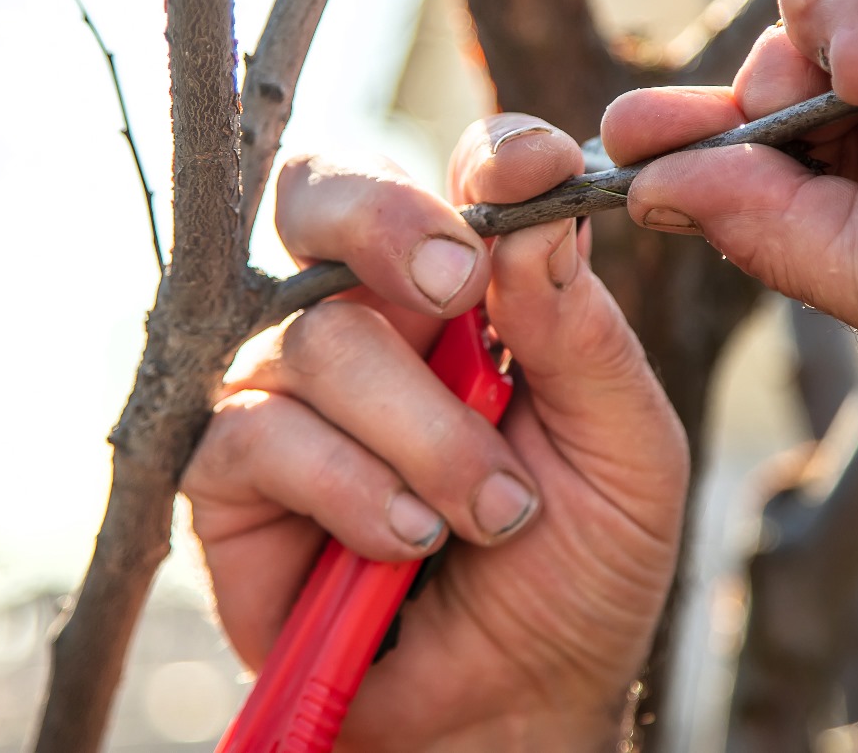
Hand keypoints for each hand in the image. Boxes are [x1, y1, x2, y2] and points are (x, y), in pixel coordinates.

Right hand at [182, 117, 686, 750]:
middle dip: (387, 222)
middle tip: (456, 287)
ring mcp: (293, 388)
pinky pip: (260, 434)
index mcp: (471, 292)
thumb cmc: (580, 568)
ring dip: (423, 433)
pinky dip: (352, 490)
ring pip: (323, 339)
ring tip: (489, 517)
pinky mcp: (232, 472)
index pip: (460, 178)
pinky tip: (405, 546)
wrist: (517, 702)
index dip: (491, 158)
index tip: (536, 175)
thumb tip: (535, 218)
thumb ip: (583, 333)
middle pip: (324, 196)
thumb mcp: (624, 451)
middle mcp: (372, 319)